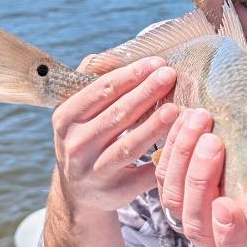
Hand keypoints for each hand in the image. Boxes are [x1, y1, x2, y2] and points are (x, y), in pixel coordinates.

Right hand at [51, 54, 178, 214]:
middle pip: (117, 115)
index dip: (130, 75)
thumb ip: (93, 80)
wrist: (79, 192)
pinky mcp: (115, 192)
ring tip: (176, 108)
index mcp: (66, 119)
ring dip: (154, 126)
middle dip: (146, 93)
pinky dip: (162, 158)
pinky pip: (142, 174)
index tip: (156, 62)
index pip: (100, 91)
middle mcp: (75, 146)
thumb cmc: (86, 137)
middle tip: (170, 75)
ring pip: (128, 146)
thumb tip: (116, 54)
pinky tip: (180, 143)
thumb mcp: (77, 111)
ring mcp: (93, 171)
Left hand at [156, 116, 246, 246]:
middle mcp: (218, 244)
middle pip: (197, 223)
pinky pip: (164, 176)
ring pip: (175, 197)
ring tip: (199, 120)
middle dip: (201, 180)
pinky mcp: (179, 195)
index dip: (229, 240)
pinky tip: (181, 117)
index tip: (228, 207)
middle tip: (214, 143)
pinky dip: (171, 146)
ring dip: (183, 156)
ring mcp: (195, 221)